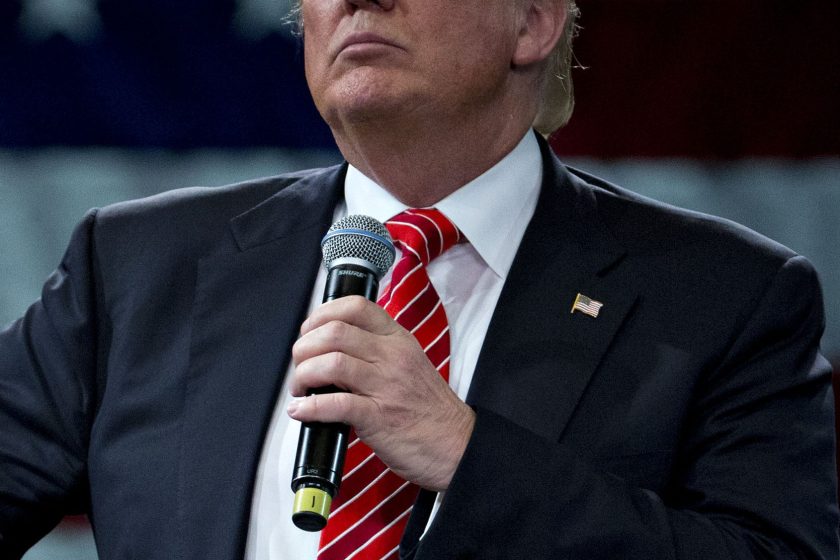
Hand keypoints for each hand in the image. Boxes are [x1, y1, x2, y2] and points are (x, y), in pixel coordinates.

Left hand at [287, 295, 474, 491]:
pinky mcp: (379, 418)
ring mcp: (386, 386)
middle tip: (300, 365)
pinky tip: (301, 411)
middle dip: (304, 348)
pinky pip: (336, 404)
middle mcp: (392, 357)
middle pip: (335, 332)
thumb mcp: (408, 364)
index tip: (309, 331)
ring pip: (331, 364)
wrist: (457, 444)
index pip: (356, 307)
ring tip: (300, 389)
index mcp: (398, 340)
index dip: (322, 315)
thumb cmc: (429, 409)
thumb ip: (376, 351)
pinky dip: (310, 407)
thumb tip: (331, 350)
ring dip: (304, 375)